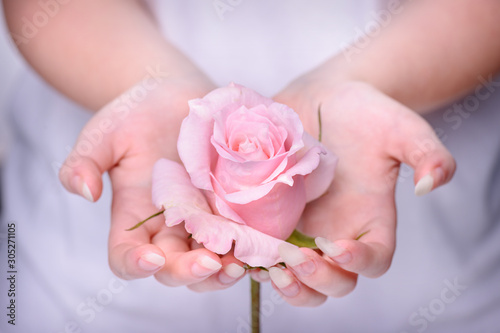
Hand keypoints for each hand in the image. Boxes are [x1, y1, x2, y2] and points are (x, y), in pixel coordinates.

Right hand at [59, 76, 245, 290]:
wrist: (173, 95)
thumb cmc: (135, 114)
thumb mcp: (104, 134)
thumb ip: (85, 161)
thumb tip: (83, 191)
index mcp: (133, 216)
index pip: (127, 256)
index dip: (135, 265)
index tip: (151, 258)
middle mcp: (168, 225)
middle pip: (173, 267)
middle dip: (189, 272)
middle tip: (208, 263)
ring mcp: (202, 218)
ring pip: (210, 260)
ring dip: (224, 270)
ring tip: (241, 264)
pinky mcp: (230, 206)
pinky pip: (240, 235)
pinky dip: (250, 246)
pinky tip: (262, 245)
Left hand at [270, 80, 455, 305]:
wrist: (323, 98)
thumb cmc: (365, 112)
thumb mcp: (399, 126)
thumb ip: (426, 153)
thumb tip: (431, 185)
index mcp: (370, 219)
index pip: (373, 258)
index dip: (358, 263)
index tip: (338, 247)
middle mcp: (336, 232)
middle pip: (333, 281)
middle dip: (316, 280)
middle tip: (297, 261)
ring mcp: (301, 227)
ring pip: (294, 276)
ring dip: (281, 280)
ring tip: (264, 266)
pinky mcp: (269, 215)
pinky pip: (260, 247)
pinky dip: (249, 255)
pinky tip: (236, 247)